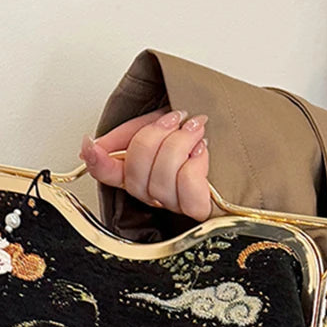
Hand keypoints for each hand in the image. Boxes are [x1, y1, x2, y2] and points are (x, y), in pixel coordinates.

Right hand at [78, 107, 212, 221]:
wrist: (235, 132)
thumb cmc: (198, 130)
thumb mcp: (159, 121)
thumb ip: (129, 132)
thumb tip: (98, 145)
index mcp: (139, 171)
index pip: (107, 173)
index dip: (95, 162)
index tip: (91, 145)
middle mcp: (154, 192)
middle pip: (136, 174)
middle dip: (155, 138)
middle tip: (175, 118)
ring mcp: (175, 203)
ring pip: (161, 181)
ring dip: (179, 145)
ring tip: (195, 128)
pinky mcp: (199, 208)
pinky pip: (187, 193)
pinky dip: (194, 166)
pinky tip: (202, 151)